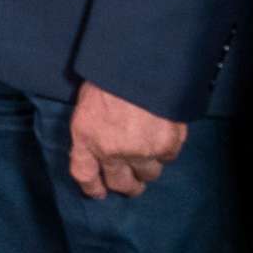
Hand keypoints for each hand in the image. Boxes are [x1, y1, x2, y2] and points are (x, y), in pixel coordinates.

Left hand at [67, 80, 186, 197]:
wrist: (139, 61)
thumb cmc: (110, 71)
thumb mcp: (88, 98)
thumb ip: (92, 126)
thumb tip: (102, 141)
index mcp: (86, 136)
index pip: (84, 174)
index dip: (93, 187)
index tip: (100, 192)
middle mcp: (111, 150)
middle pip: (120, 184)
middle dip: (128, 186)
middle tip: (133, 183)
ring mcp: (140, 150)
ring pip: (148, 174)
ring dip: (149, 165)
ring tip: (151, 151)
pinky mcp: (165, 144)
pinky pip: (168, 157)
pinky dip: (167, 148)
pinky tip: (164, 132)